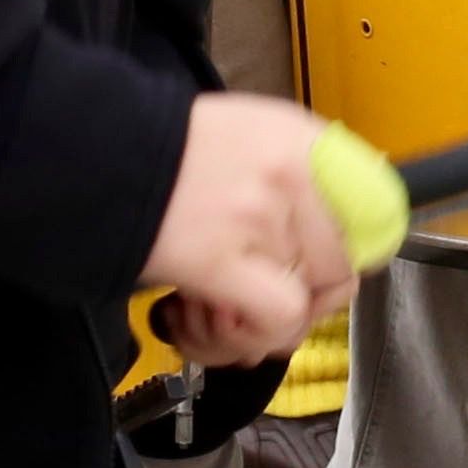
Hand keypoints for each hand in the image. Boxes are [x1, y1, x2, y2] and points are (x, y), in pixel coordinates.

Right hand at [146, 91, 360, 359]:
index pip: (374, 211)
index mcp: (304, 137)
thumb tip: (346, 225)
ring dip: (252, 317)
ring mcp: (260, 215)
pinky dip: (254, 334)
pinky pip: (279, 316)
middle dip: (293, 294)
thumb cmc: (167, 150)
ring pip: (304, 299)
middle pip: (338, 264)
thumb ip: (301, 172)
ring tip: (202, 300)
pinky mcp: (222, 258)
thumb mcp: (252, 133)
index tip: (312, 269)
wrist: (94, 153)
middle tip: (242, 293)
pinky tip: (210, 321)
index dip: (343, 253)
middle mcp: (293, 171)